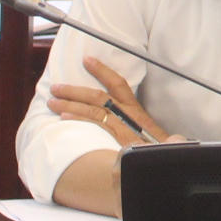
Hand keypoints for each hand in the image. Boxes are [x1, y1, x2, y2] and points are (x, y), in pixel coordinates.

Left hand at [49, 56, 180, 146]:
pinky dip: (78, 118)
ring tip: (52, 101)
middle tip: (56, 87)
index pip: (118, 83)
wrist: (168, 161)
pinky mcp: (118, 138)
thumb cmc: (160, 151)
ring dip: (69, 103)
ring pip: (93, 108)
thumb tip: (136, 121)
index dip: (102, 70)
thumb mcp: (154, 135)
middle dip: (75, 90)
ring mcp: (123, 125)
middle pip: (98, 96)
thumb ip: (140, 130)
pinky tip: (63, 117)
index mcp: (136, 110)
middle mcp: (129, 114)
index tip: (87, 59)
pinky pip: (94, 123)